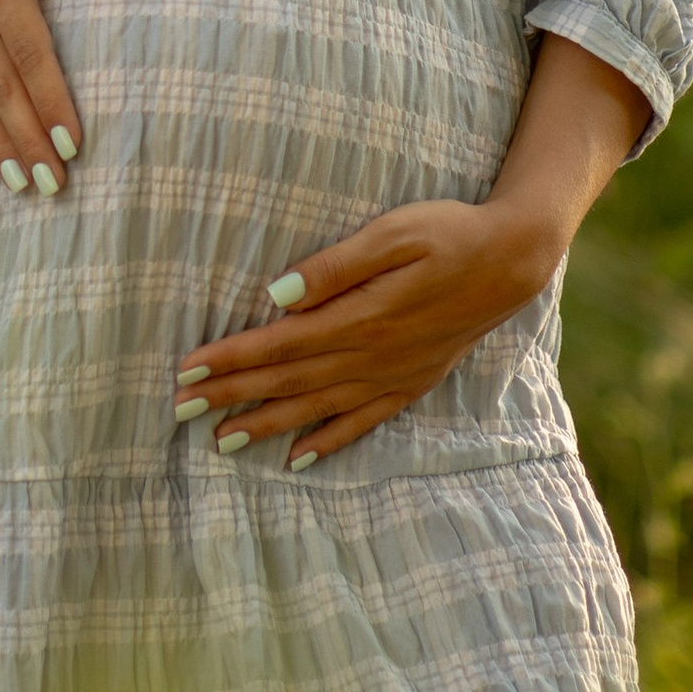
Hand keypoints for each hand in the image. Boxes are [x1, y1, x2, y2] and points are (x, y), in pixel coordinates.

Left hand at [171, 195, 562, 465]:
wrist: (513, 260)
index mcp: (362, 317)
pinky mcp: (410, 383)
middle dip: (231, 395)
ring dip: (266, 424)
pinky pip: (361, 422)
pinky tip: (298, 459)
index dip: (230, 358)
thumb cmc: (448, 232)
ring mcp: (392, 375)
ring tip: (220, 441)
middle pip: (288, 380)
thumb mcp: (393, 233)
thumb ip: (335, 266)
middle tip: (179, 410)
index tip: (186, 371)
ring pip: (316, 408)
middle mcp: (372, 356)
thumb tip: (277, 295)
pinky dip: (327, 441)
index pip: (280, 343)